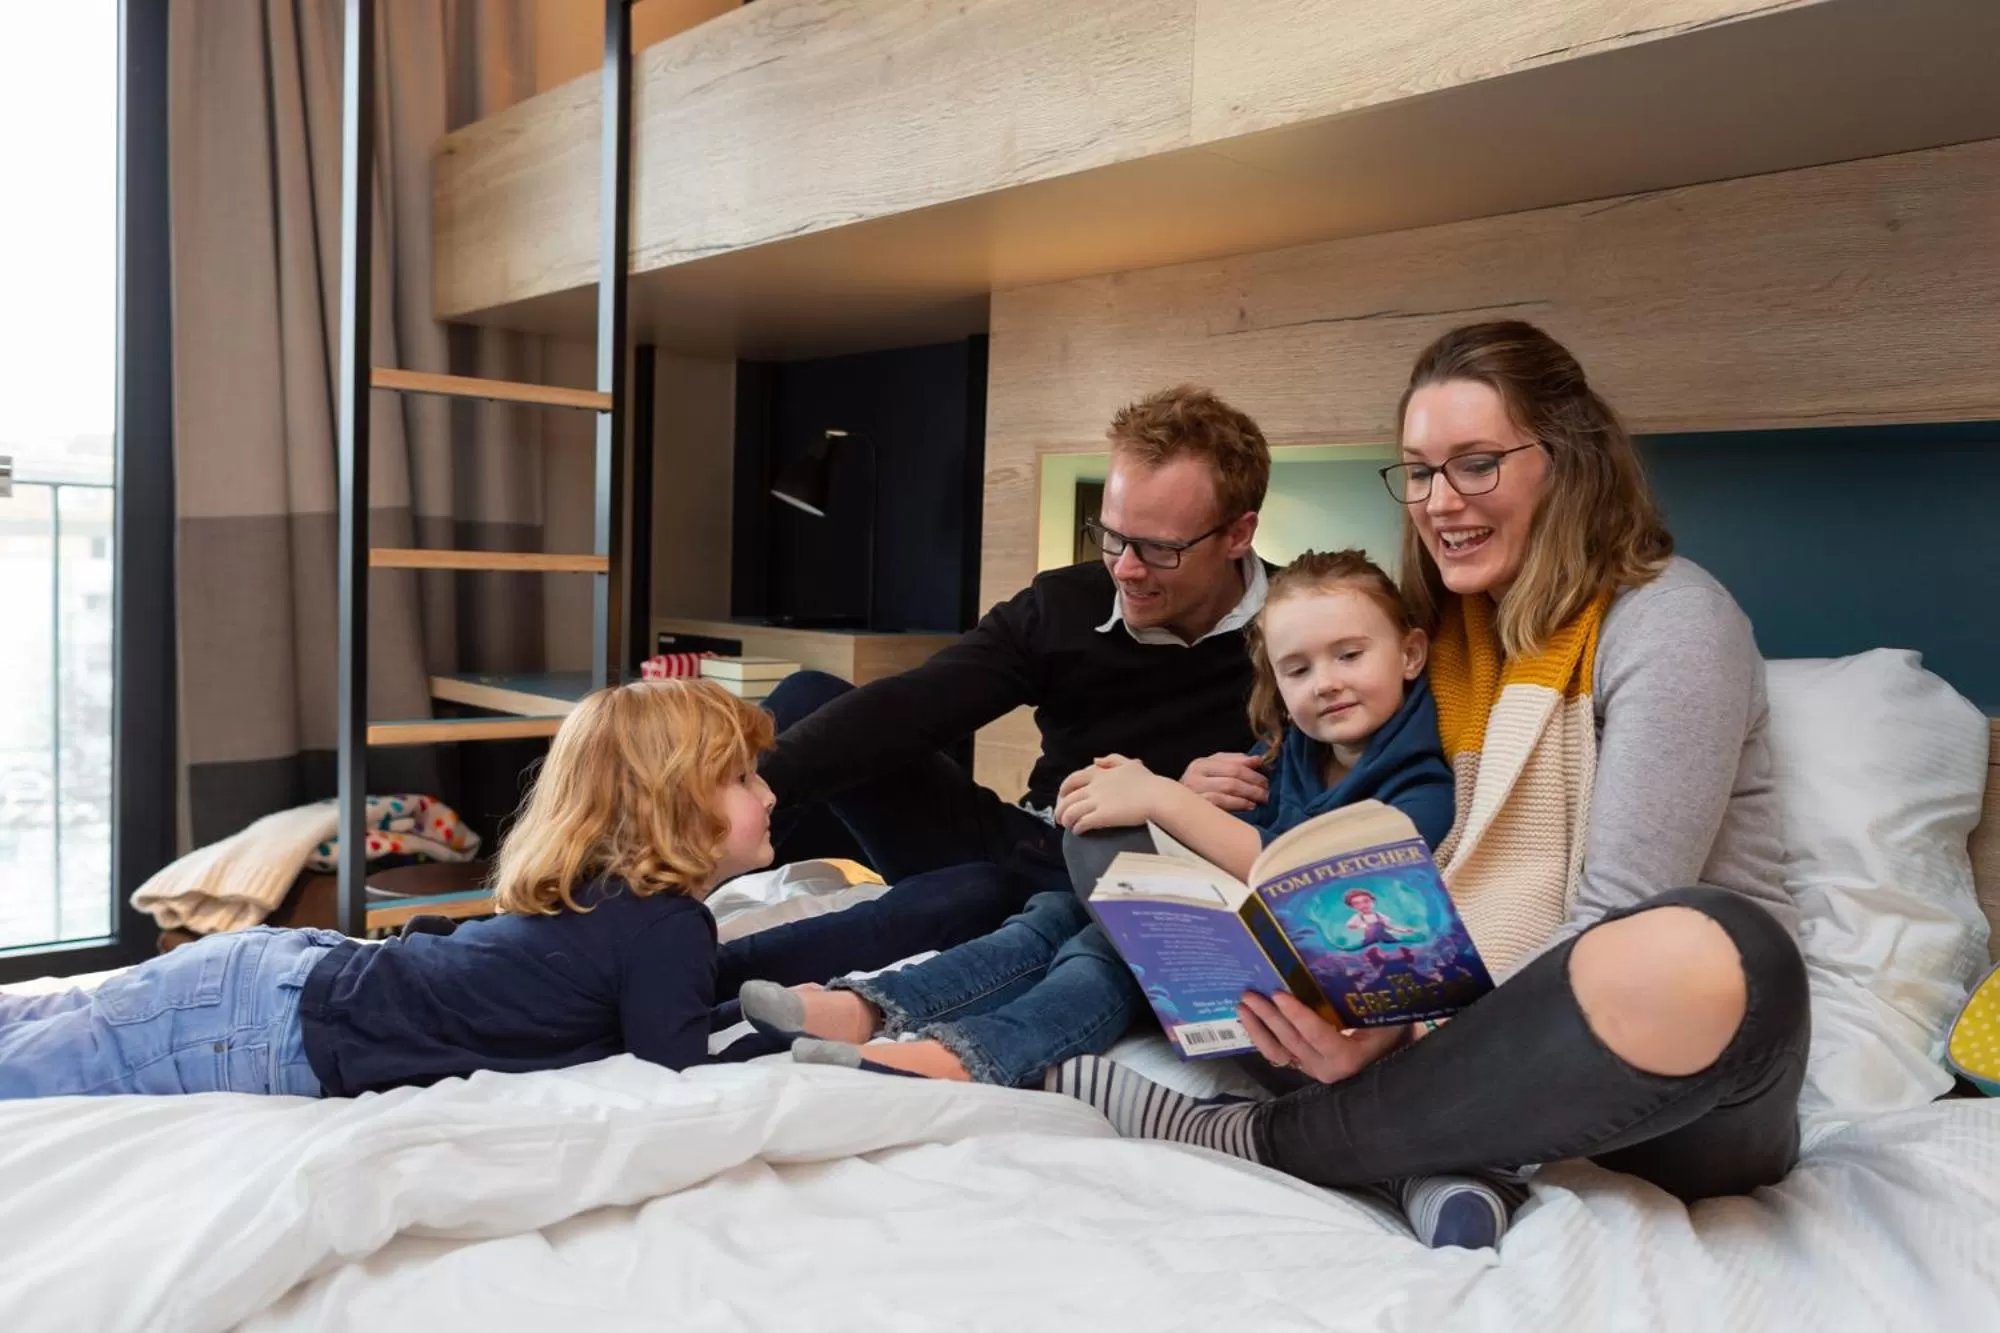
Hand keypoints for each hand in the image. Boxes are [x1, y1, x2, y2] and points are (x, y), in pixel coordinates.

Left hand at [1054, 758, 1166, 832]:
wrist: (1159, 798)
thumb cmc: (1148, 782)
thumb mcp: (1130, 764)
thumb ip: (1112, 759)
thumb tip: (1095, 760)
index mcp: (1099, 773)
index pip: (1072, 780)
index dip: (1063, 791)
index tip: (1062, 798)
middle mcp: (1095, 786)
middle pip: (1067, 798)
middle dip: (1060, 809)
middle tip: (1060, 819)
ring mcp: (1097, 801)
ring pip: (1070, 812)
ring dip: (1066, 820)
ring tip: (1068, 827)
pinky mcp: (1102, 816)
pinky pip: (1082, 823)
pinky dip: (1077, 828)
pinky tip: (1079, 832)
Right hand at [1180, 752, 1268, 812]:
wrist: (1173, 808)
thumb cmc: (1199, 791)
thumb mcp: (1214, 772)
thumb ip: (1235, 763)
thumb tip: (1258, 760)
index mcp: (1201, 764)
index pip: (1233, 764)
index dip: (1253, 771)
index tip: (1267, 779)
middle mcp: (1195, 775)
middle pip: (1233, 775)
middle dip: (1254, 783)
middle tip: (1267, 791)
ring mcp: (1194, 791)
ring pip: (1229, 787)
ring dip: (1250, 793)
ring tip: (1261, 798)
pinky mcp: (1197, 806)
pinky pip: (1222, 802)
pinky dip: (1239, 803)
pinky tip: (1249, 806)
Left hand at [1238, 991, 1406, 1083]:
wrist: (1394, 1061)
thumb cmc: (1393, 1036)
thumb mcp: (1388, 1019)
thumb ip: (1370, 1002)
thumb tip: (1359, 968)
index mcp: (1347, 1057)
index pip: (1317, 1034)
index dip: (1297, 1015)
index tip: (1279, 994)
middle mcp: (1326, 1068)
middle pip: (1291, 1040)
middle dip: (1268, 1016)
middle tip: (1250, 994)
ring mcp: (1312, 1069)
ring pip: (1278, 1052)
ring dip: (1258, 1028)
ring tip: (1243, 1006)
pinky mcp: (1304, 1066)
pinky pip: (1278, 1055)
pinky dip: (1262, 1038)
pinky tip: (1249, 1021)